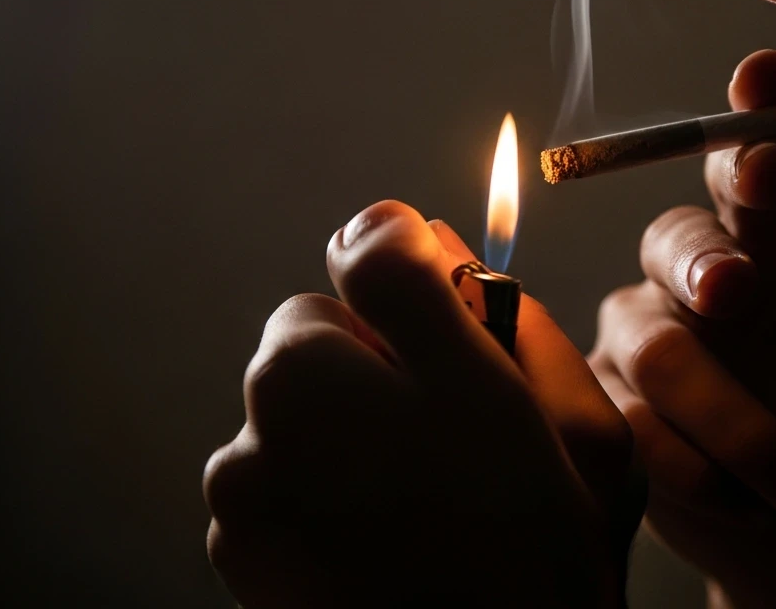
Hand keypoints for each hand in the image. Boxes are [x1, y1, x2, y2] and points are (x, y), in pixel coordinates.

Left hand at [204, 201, 641, 608]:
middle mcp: (255, 421)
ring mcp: (239, 495)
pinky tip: (391, 541)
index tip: (463, 349)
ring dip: (356, 434)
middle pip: (324, 338)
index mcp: (315, 366)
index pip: (364, 258)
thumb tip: (391, 222)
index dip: (430, 302)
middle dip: (381, 366)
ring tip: (430, 502)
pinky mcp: (238, 554)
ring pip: (307, 410)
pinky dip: (328, 494)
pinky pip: (286, 479)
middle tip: (457, 438)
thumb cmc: (537, 550)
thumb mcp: (535, 395)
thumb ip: (450, 286)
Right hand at [588, 50, 775, 607]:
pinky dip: (696, 468)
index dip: (754, 112)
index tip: (762, 85)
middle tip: (737, 289)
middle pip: (677, 233)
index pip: (758, 152)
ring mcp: (656, 337)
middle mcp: (713, 270)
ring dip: (729, 416)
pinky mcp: (621, 409)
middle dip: (704, 259)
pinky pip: (628, 421)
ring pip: (652, 342)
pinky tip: (755, 505)